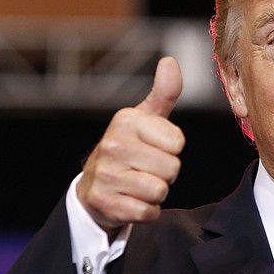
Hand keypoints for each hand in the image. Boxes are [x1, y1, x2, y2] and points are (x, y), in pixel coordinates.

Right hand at [77, 57, 185, 232]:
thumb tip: (171, 61)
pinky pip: (147, 212)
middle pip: (172, 168)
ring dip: (156, 192)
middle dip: (165, 173)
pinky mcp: (105, 203)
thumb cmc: (130, 147)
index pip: (177, 143)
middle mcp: (112, 145)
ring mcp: (106, 175)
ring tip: (138, 182)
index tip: (154, 147)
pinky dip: (146, 210)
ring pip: (160, 191)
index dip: (171, 149)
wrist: (95, 185)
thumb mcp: (146, 118)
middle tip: (146, 168)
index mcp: (126, 121)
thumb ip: (164, 93)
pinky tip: (131, 199)